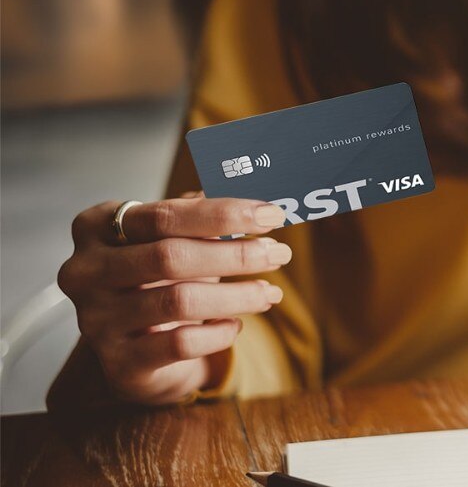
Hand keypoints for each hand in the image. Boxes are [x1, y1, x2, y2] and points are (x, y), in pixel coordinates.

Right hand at [57, 193, 291, 403]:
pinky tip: (235, 326)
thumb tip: (258, 206)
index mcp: (97, 227)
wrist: (135, 347)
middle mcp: (86, 271)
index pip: (165, 215)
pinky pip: (181, 343)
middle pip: (170, 256)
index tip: (271, 215)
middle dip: (236, 254)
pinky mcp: (119, 362)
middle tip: (279, 254)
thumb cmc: (159, 279)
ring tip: (270, 292)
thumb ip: (205, 219)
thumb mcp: (174, 241)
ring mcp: (97, 319)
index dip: (223, 214)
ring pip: (179, 301)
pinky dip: (219, 333)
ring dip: (237, 295)